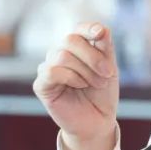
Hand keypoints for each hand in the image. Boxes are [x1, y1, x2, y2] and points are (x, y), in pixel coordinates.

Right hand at [33, 22, 119, 149]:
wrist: (98, 120)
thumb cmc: (102, 94)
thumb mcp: (109, 68)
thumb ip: (105, 48)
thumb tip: (101, 28)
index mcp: (78, 47)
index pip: (80, 28)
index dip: (89, 28)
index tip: (100, 34)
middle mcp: (60, 53)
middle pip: (71, 40)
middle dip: (93, 57)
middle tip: (107, 74)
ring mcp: (48, 67)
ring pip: (62, 55)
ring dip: (85, 71)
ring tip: (95, 84)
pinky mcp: (41, 84)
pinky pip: (52, 71)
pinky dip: (71, 78)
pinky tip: (79, 86)